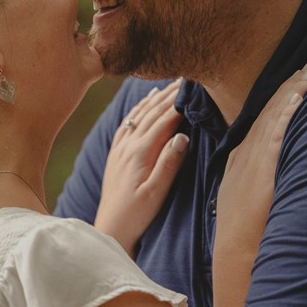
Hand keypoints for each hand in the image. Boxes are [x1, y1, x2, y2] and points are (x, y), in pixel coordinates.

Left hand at [95, 80, 188, 256]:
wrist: (110, 229)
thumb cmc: (137, 215)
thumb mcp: (156, 193)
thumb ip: (169, 163)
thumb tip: (183, 135)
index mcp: (141, 152)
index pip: (164, 120)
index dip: (180, 102)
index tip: (195, 86)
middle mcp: (128, 145)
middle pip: (152, 112)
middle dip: (170, 94)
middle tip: (188, 77)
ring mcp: (120, 147)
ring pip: (139, 113)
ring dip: (156, 97)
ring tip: (172, 83)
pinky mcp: (116, 153)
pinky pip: (128, 122)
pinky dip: (139, 107)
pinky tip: (146, 101)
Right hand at [212, 60, 306, 306]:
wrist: (234, 254)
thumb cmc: (244, 233)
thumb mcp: (242, 197)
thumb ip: (254, 177)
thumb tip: (270, 167)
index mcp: (239, 158)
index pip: (260, 118)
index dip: (277, 96)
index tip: (293, 78)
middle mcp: (245, 154)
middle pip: (268, 110)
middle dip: (288, 85)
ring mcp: (253, 160)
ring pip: (274, 116)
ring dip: (292, 92)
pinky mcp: (262, 170)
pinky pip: (277, 134)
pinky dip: (287, 113)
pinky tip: (299, 97)